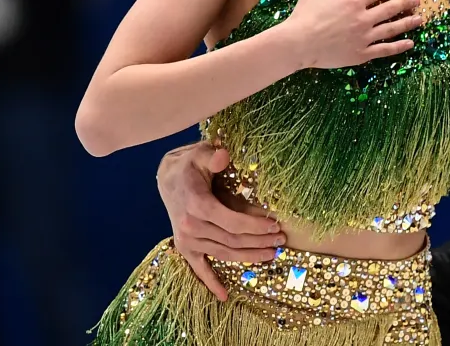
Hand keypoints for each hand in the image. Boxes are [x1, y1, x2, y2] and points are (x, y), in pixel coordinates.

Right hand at [158, 143, 284, 299]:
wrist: (168, 179)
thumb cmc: (191, 165)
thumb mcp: (201, 153)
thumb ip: (213, 156)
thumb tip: (224, 155)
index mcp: (196, 204)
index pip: (231, 221)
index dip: (255, 226)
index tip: (275, 225)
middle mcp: (190, 226)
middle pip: (232, 240)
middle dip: (259, 241)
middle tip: (282, 240)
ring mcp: (187, 239)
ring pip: (223, 253)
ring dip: (249, 256)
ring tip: (272, 253)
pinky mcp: (185, 247)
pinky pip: (199, 268)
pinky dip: (211, 282)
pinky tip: (224, 296)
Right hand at [281, 0, 423, 69]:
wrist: (298, 44)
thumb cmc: (304, 16)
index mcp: (354, 2)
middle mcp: (364, 19)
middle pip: (390, 9)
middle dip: (405, 3)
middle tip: (417, 0)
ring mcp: (364, 38)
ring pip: (392, 29)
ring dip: (407, 23)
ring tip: (419, 19)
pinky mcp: (361, 53)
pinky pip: (385, 50)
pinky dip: (398, 47)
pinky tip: (409, 43)